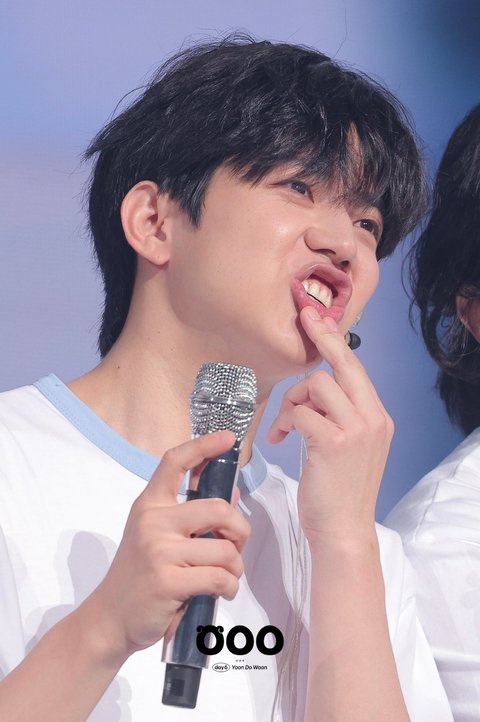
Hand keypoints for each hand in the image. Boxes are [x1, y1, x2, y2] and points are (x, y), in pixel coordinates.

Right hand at [90, 431, 249, 659]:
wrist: (110, 618)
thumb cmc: (140, 575)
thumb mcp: (158, 536)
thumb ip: (192, 515)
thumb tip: (233, 496)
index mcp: (150, 505)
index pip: (174, 462)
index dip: (203, 446)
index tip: (228, 438)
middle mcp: (153, 521)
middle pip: (218, 509)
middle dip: (240, 530)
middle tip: (236, 546)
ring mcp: (159, 550)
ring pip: (225, 550)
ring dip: (236, 568)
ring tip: (225, 577)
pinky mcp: (168, 581)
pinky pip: (220, 578)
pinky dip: (230, 588)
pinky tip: (221, 592)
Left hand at [268, 307, 393, 545]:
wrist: (343, 532)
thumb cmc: (338, 492)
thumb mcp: (349, 448)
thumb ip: (338, 417)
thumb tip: (312, 391)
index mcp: (377, 418)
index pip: (356, 370)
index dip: (336, 342)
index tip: (319, 320)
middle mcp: (373, 418)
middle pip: (344, 363)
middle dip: (322, 337)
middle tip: (305, 318)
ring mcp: (356, 430)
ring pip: (317, 384)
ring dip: (293, 399)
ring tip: (286, 425)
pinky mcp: (334, 443)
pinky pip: (301, 411)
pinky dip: (286, 420)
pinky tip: (281, 438)